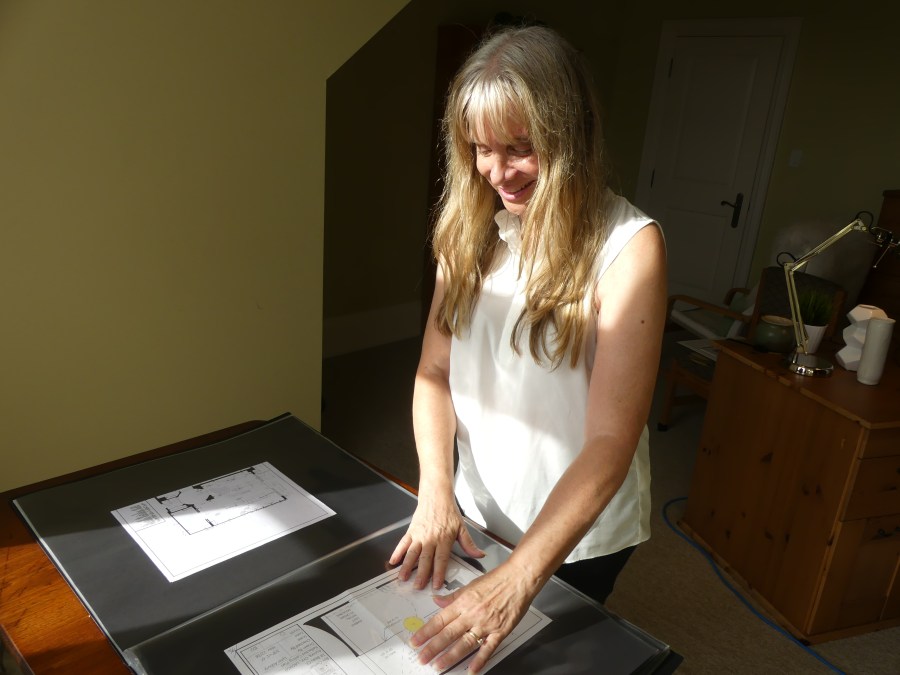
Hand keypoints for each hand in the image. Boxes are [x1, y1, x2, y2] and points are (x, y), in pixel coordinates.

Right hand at [389, 495, 483, 589]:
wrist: (436, 496)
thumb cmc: (449, 512)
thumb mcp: (462, 527)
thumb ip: (469, 543)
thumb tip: (480, 554)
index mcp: (444, 539)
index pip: (441, 559)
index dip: (438, 573)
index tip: (436, 585)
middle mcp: (430, 539)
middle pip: (425, 559)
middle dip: (421, 574)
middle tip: (417, 587)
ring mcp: (419, 535)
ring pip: (412, 553)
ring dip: (407, 566)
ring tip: (403, 578)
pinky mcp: (411, 530)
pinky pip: (403, 543)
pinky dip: (397, 552)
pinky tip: (393, 561)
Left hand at [410, 561, 539, 673]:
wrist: (519, 578)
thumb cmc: (497, 579)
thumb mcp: (471, 585)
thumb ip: (453, 596)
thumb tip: (437, 600)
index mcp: (463, 602)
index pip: (440, 620)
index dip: (426, 632)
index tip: (416, 641)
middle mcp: (472, 614)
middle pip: (448, 634)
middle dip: (433, 648)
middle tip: (422, 658)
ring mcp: (486, 624)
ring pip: (464, 644)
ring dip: (450, 656)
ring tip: (439, 666)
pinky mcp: (500, 632)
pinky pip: (487, 649)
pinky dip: (479, 661)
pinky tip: (471, 670)